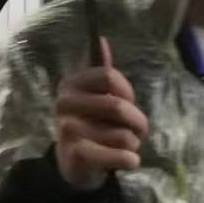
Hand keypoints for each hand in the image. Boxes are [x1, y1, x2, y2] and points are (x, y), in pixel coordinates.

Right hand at [54, 41, 147, 191]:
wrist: (73, 163)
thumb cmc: (92, 123)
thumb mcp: (95, 96)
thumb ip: (102, 71)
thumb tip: (101, 39)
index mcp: (71, 84)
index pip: (110, 76)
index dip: (127, 92)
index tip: (128, 103)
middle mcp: (65, 103)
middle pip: (118, 106)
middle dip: (138, 121)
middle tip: (138, 131)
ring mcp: (68, 129)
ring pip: (123, 134)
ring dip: (133, 143)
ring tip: (124, 146)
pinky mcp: (75, 154)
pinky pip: (116, 154)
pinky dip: (129, 159)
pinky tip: (130, 161)